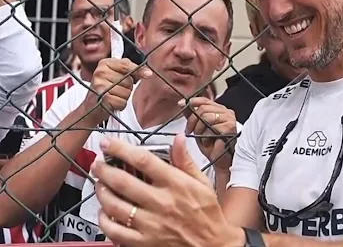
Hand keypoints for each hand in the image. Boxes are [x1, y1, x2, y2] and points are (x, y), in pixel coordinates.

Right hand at [81, 58, 151, 124]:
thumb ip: (133, 72)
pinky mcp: (102, 97)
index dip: (138, 70)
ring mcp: (100, 85)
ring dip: (123, 97)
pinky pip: (122, 102)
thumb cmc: (108, 90)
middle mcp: (100, 72)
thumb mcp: (118, 76)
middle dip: (127, 88)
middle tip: (115, 90)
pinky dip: (120, 105)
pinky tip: (111, 103)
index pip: (127, 65)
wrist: (91, 108)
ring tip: (112, 96)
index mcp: (105, 63)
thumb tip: (148, 73)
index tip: (148, 74)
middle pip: (128, 80)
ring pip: (127, 92)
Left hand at [91, 135, 244, 246]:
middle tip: (97, 164)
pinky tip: (105, 211)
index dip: (121, 149)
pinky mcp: (144, 242)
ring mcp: (151, 224)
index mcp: (176, 184)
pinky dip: (104, 219)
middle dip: (104, 169)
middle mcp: (162, 202)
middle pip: (123, 181)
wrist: (212, 245)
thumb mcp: (202, 183)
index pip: (144, 160)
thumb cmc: (207, 213)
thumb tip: (178, 138)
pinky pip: (115, 230)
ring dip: (102, 192)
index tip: (109, 143)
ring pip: (115, 205)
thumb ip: (186, 161)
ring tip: (100, 184)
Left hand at [179, 97, 237, 170]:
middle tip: (190, 131)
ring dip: (199, 130)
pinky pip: (212, 128)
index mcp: (219, 110)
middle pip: (203, 108)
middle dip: (192, 121)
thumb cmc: (211, 145)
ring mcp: (229, 119)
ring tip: (202, 138)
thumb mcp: (198, 127)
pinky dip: (206, 137)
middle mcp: (226, 112)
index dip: (192, 102)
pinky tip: (209, 142)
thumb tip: (182, 103)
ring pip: (206, 117)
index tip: (181, 105)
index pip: (204, 100)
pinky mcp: (230, 128)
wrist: (218, 160)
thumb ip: (192, 114)